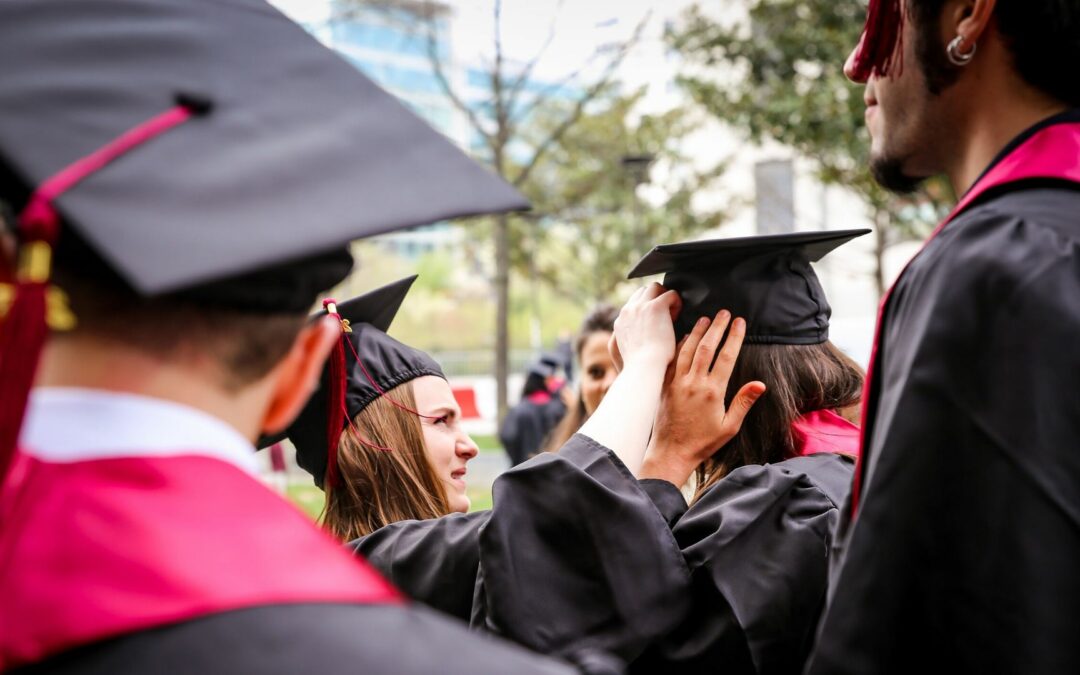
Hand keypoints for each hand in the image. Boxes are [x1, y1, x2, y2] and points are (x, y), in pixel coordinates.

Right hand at [608, 283, 681, 372]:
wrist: (644, 367)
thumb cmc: (639, 367)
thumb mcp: (625, 353)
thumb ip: (629, 339)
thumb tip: (640, 334)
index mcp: (620, 322)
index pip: (633, 304)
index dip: (646, 309)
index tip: (656, 322)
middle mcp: (628, 311)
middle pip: (642, 292)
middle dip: (655, 299)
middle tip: (665, 316)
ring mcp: (640, 307)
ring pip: (655, 287)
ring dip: (664, 297)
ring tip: (672, 314)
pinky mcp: (655, 307)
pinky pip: (670, 294)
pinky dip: (676, 302)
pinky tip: (678, 316)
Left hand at [638, 310, 765, 486]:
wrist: (671, 451)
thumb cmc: (703, 442)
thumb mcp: (729, 427)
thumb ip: (744, 403)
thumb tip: (761, 384)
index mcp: (713, 392)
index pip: (726, 356)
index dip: (734, 337)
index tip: (740, 322)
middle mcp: (694, 383)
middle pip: (707, 347)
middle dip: (717, 327)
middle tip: (724, 312)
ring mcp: (677, 382)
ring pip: (687, 349)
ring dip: (697, 331)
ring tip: (706, 318)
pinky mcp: (664, 385)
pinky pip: (673, 360)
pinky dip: (679, 345)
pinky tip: (684, 336)